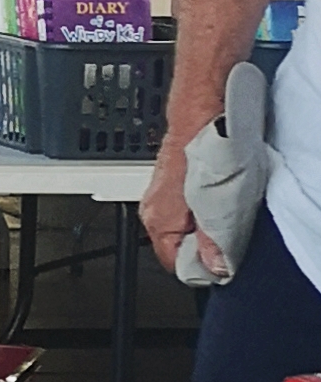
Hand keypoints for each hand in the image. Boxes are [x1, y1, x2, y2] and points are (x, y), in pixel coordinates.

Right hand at [141, 137, 217, 278]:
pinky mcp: (171, 186)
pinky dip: (204, 208)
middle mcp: (153, 212)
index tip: (225, 259)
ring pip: (185, 229)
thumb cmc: (205, 149)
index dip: (205, 267)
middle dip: (205, 245)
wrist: (199, 113)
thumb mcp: (218, 204)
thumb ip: (214, 240)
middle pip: (180, 248)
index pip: (177, 266)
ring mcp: (160, 198)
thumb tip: (216, 268)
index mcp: (159, 222)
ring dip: (206, 225)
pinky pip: (187, 211)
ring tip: (224, 208)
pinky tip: (219, 194)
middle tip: (228, 230)